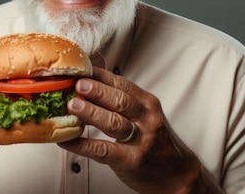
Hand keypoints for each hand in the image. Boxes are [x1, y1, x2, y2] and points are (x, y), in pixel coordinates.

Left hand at [58, 68, 220, 193]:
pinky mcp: (131, 160)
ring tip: (72, 105)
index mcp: (147, 104)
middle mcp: (146, 119)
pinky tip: (67, 140)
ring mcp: (140, 140)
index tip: (83, 69)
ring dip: (91, 112)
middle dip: (97, 90)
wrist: (177, 174)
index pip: (123, 84)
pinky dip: (82, 144)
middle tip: (78, 83)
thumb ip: (123, 102)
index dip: (101, 76)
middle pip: (120, 100)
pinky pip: (103, 150)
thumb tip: (89, 88)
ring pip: (114, 122)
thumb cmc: (157, 142)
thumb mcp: (146, 116)